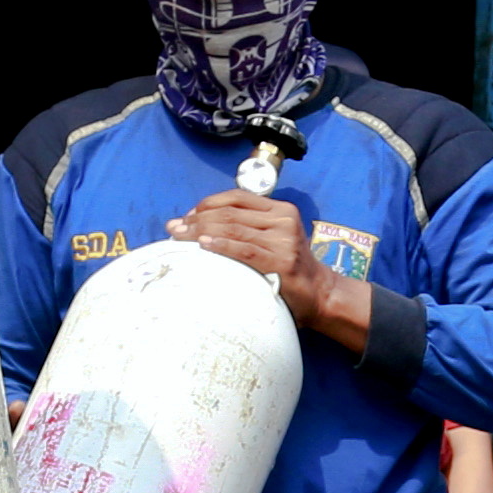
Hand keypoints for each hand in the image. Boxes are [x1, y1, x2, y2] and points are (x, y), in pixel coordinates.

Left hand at [174, 188, 358, 345]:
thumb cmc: (287, 269)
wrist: (318, 294)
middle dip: (196, 219)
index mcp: (280, 209)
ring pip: (233, 228)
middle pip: (230, 212)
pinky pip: (244, 249)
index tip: (186, 217)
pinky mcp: (282, 261)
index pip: (236, 197)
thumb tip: (198, 225)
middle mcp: (284, 220)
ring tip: (180, 237)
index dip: (206, 204)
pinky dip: (221, 245)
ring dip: (201, 231)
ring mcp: (284, 240)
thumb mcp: (273, 238)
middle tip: (174, 229)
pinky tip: (203, 246)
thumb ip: (247, 227)